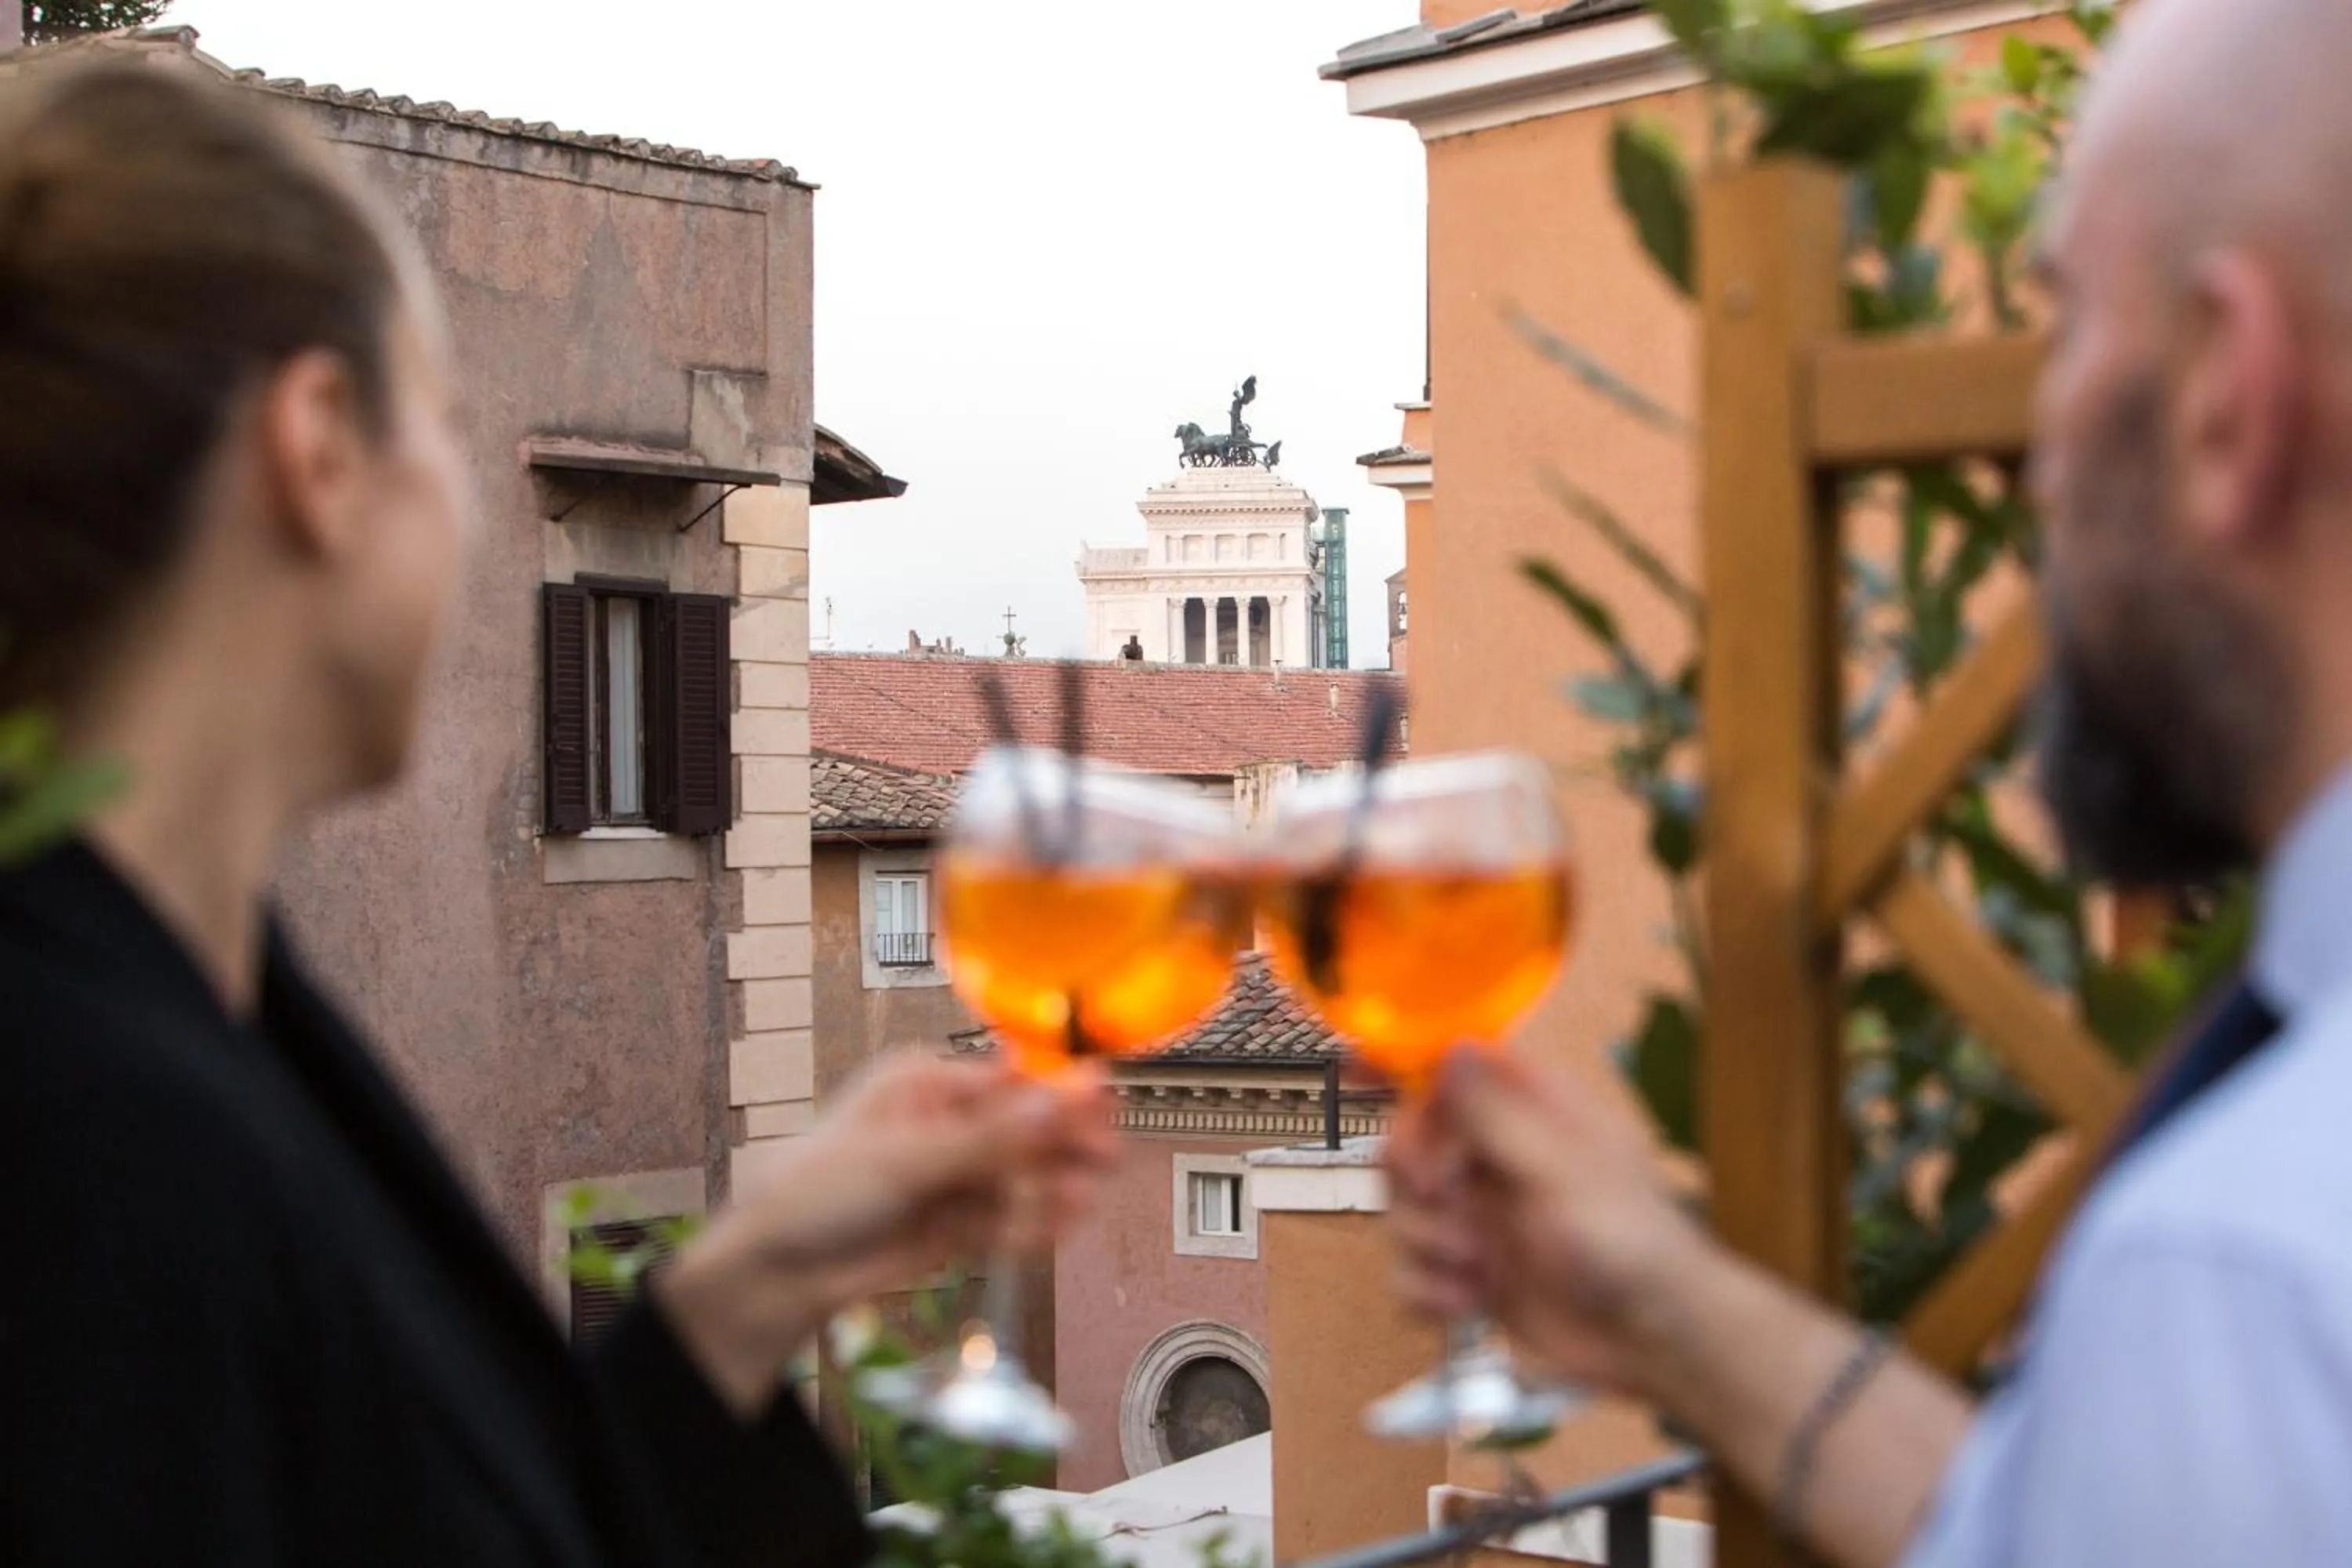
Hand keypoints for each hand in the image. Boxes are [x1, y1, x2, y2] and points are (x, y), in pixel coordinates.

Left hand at [657, 1052, 1116, 1413]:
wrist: (778, 1272)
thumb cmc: (815, 1192)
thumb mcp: (904, 1160)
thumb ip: (987, 1140)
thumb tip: (1055, 1103)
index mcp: (926, 1085)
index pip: (1008, 1082)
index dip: (1057, 1092)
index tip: (1102, 1097)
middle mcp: (946, 1126)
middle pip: (1022, 1132)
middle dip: (1063, 1143)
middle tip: (1108, 1154)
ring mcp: (953, 1179)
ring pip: (1020, 1179)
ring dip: (1053, 1187)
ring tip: (1088, 1196)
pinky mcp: (956, 1228)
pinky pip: (1007, 1221)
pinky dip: (1034, 1222)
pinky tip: (1065, 1221)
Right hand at [1385, 1049, 1705, 1397]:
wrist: (1655, 1343)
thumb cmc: (1633, 1245)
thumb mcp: (1561, 1171)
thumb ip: (1496, 1115)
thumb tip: (1453, 1046)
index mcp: (1531, 1115)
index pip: (1451, 1073)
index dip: (1403, 1074)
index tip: (1359, 1078)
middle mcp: (1498, 1160)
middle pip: (1408, 1144)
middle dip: (1415, 1179)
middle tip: (1445, 1198)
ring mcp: (1482, 1218)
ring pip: (1403, 1212)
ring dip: (1427, 1243)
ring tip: (1477, 1268)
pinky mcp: (1471, 1275)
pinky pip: (1411, 1273)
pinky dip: (1429, 1291)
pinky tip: (1468, 1304)